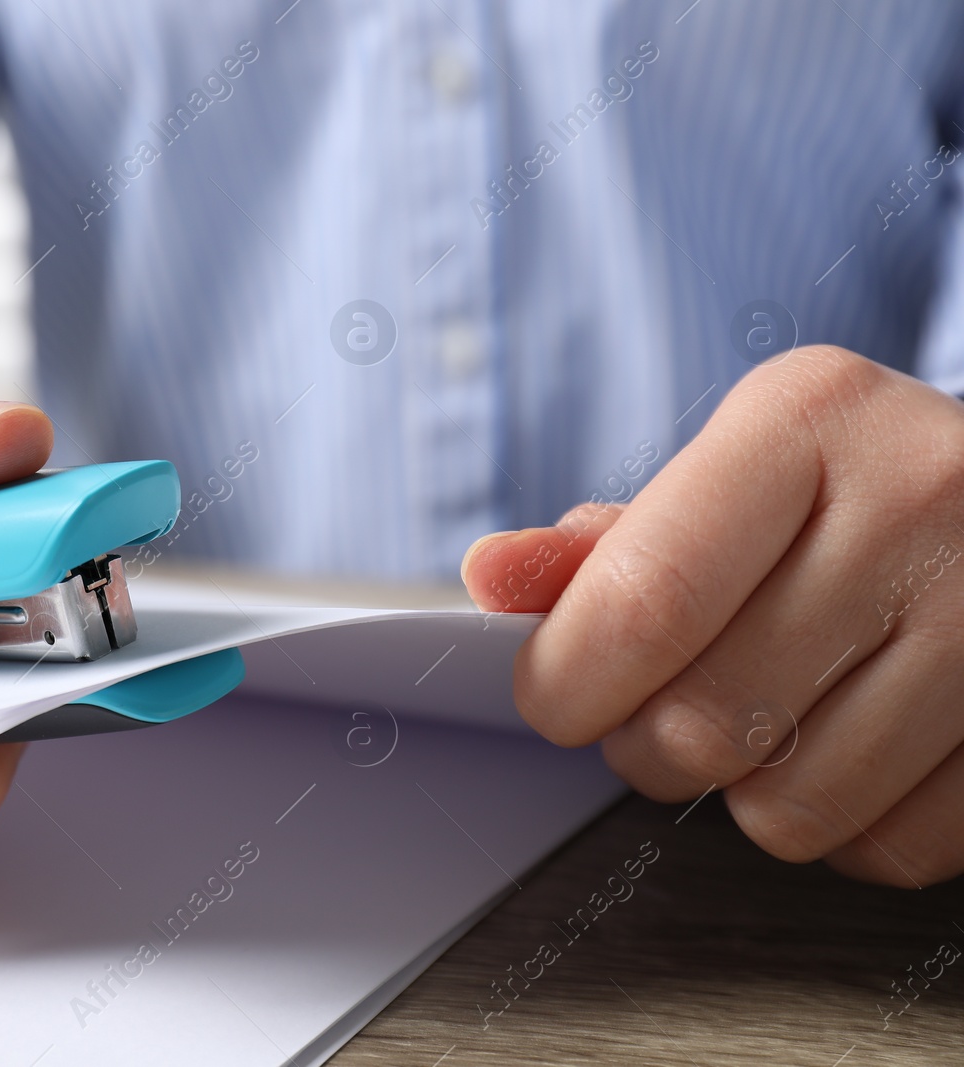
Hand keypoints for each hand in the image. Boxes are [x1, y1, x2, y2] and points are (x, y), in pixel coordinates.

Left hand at [461, 346, 963, 886]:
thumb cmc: (840, 492)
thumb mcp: (726, 476)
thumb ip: (604, 544)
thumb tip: (492, 578)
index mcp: (810, 418)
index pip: (647, 599)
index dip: (568, 682)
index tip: (552, 699)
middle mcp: (922, 500)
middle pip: (707, 721)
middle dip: (642, 747)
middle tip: (654, 713)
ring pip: (792, 808)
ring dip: (741, 795)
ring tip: (761, 724)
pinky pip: (887, 847)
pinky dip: (841, 828)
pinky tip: (846, 752)